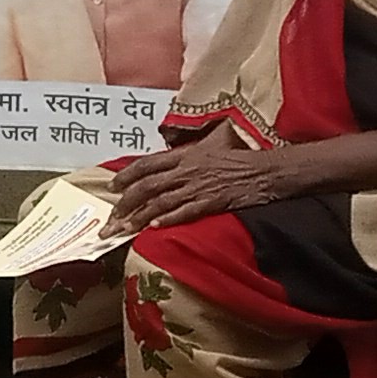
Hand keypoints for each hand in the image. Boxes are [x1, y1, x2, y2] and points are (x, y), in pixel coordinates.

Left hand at [103, 129, 285, 234]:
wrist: (266, 170)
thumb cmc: (240, 157)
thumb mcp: (210, 147)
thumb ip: (188, 153)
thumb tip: (170, 158)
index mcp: (184, 155)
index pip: (147, 163)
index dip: (126, 175)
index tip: (111, 186)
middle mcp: (186, 170)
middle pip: (147, 186)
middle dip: (125, 204)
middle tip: (110, 219)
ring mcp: (198, 187)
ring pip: (160, 202)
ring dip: (138, 217)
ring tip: (122, 230)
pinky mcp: (211, 202)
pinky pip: (184, 212)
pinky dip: (167, 220)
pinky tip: (152, 228)